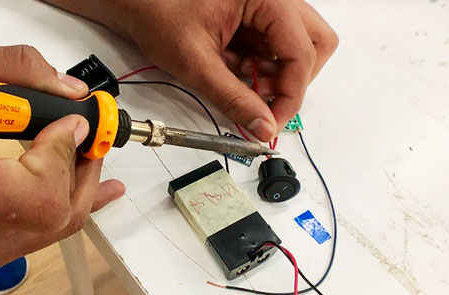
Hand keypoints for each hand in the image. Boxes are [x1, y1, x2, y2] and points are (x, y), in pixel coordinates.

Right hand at [0, 45, 124, 279]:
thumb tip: (72, 95)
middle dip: (83, 170)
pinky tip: (85, 190)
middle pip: (55, 218)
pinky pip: (34, 238)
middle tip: (91, 135)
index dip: (62, 158)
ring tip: (89, 154)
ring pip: (52, 231)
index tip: (67, 123)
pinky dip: (60, 207)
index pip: (35, 195)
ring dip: (77, 188)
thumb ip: (13, 73)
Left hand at [48, 0, 336, 141]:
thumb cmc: (158, 14)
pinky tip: (233, 72)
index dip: (291, 94)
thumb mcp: (196, 63)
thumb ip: (233, 98)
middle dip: (294, 80)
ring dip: (278, 75)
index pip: (302, 51)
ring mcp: (266, 7)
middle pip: (314, 44)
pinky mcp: (255, 18)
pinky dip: (261, 68)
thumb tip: (263, 127)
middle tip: (266, 102)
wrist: (134, 2)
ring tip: (245, 86)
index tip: (273, 123)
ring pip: (299, 46)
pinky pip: (274, 48)